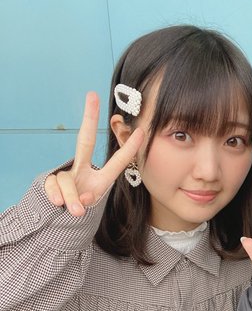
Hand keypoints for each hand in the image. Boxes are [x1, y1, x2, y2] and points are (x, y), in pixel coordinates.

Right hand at [44, 92, 143, 215]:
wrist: (59, 216)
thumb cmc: (81, 207)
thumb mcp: (90, 205)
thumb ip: (87, 200)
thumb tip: (79, 199)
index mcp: (100, 175)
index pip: (117, 160)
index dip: (129, 147)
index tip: (142, 130)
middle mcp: (82, 168)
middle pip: (85, 140)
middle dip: (89, 117)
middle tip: (93, 95)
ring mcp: (66, 172)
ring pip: (67, 180)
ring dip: (71, 198)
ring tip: (76, 211)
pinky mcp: (50, 180)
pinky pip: (53, 185)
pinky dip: (57, 197)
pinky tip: (57, 204)